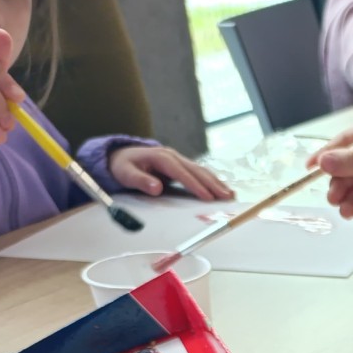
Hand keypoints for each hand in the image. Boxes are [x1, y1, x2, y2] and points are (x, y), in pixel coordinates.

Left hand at [107, 145, 232, 200]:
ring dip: (216, 182)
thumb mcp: (125, 173)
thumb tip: (157, 188)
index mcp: (160, 157)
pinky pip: (199, 173)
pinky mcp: (181, 166)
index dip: (194, 184)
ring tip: (230, 194)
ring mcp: (178, 160)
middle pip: (196, 170)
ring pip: (201, 170)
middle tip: (227, 197)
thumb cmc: (124, 166)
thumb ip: (140, 180)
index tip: (207, 197)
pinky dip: (212, 181)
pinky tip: (222, 189)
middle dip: (213, 184)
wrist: (122, 157)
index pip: (180, 172)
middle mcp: (172, 156)